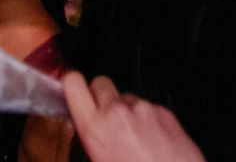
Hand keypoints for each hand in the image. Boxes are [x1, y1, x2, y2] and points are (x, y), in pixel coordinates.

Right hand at [62, 73, 204, 161]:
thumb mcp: (99, 161)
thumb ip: (91, 138)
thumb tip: (88, 128)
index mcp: (95, 128)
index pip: (74, 83)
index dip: (72, 84)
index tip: (73, 90)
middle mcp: (118, 112)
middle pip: (100, 82)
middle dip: (100, 96)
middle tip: (105, 117)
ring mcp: (142, 108)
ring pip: (125, 96)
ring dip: (125, 110)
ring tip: (132, 137)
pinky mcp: (163, 110)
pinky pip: (147, 106)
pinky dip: (146, 118)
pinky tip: (149, 139)